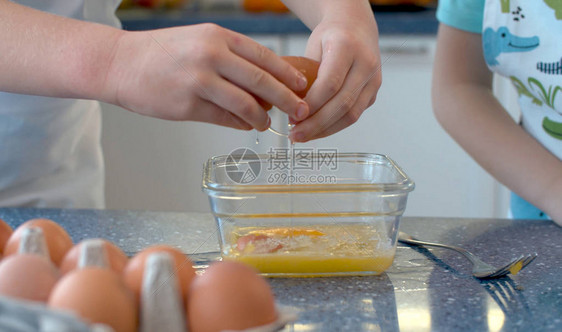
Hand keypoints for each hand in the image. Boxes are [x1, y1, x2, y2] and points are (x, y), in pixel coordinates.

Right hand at [103, 24, 309, 130]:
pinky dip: (240, 124)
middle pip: (261, 81)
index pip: (263, 56)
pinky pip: (224, 119)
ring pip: (245, 104)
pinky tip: (247, 126)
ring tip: (268, 123)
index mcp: (217, 36)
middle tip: (301, 111)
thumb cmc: (162, 53)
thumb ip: (230, 59)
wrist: (121, 63)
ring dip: (262, 117)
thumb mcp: (199, 41)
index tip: (302, 86)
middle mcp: (211, 55)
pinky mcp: (188, 105)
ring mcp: (199, 80)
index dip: (287, 74)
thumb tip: (261, 83)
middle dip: (286, 99)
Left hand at [289, 13, 381, 141]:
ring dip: (325, 130)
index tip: (293, 117)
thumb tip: (284, 104)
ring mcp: (373, 80)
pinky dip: (333, 127)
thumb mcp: (311, 47)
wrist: (356, 28)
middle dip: (316, 124)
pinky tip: (316, 131)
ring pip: (351, 114)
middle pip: (342, 103)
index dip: (312, 104)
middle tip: (295, 135)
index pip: (330, 83)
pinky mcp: (373, 94)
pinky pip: (354, 116)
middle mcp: (366, 63)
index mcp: (346, 46)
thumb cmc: (329, 37)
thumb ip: (303, 73)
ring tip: (303, 136)